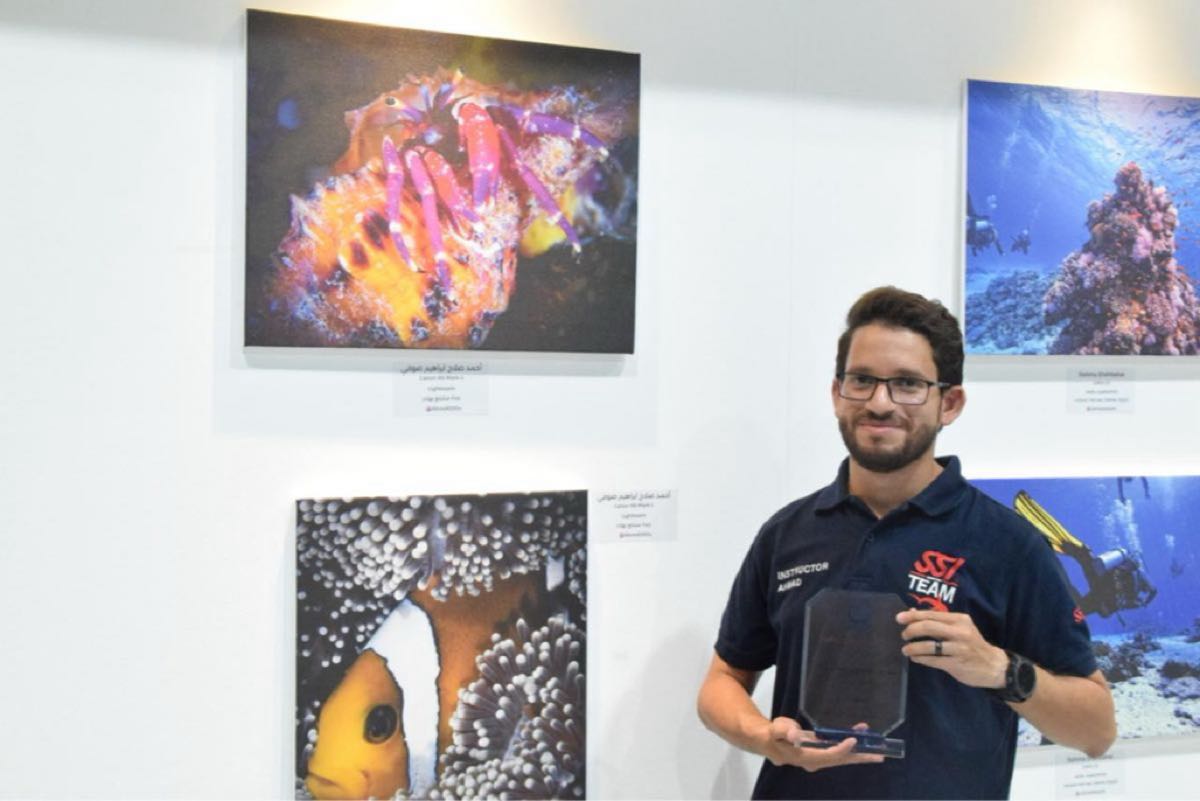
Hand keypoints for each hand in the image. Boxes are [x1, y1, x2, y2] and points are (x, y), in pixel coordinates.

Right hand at [760, 717, 884, 771]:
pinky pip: (839, 751)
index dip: (842, 749)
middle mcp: (816, 761)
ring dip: (859, 752)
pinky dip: (850, 745)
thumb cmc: (772, 734)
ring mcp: (819, 758)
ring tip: (877, 748)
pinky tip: (860, 736)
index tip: (853, 739)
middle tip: (880, 755)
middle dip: (860, 757)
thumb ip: (785, 731)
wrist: (768, 741)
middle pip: (841, 761)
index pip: (828, 756)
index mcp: (805, 757)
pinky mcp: (821, 752)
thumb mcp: (776, 729)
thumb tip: (796, 736)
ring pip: (842, 758)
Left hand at [896, 609, 1007, 688]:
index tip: (899, 619)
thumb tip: (911, 611)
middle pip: (929, 627)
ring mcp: (959, 649)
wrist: (994, 665)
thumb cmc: (972, 644)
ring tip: (905, 650)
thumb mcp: (959, 628)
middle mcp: (960, 632)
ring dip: (913, 648)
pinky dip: (921, 659)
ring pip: (929, 646)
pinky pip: (933, 660)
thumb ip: (937, 620)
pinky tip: (915, 658)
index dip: (913, 616)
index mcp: (960, 620)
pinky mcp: (957, 664)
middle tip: (904, 635)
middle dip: (911, 630)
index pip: (931, 615)